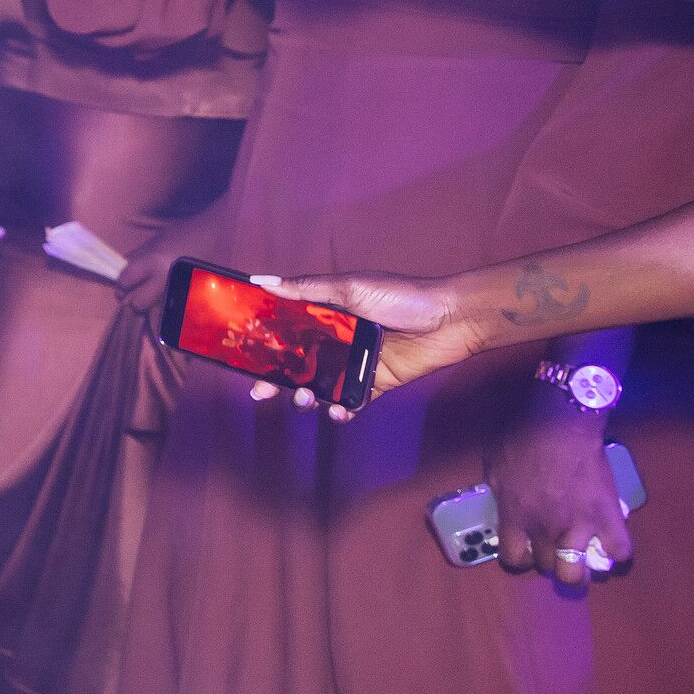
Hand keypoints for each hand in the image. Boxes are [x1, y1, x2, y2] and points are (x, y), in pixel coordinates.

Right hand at [255, 271, 483, 397]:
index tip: (241, 359)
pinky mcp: (377, 383)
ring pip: (320, 387)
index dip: (263, 346)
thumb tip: (261, 281)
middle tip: (260, 393)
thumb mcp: (350, 287)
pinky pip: (353, 402)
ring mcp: (355, 364)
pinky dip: (342, 411)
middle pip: (297, 364)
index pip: (285, 332)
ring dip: (306, 397)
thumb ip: (307, 288)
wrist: (452, 318)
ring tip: (304, 399)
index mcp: (326, 315)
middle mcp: (336, 341)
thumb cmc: (404, 296)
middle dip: (276, 380)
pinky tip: (337, 412)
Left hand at [482, 400, 630, 587]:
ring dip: (578, 569)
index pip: (513, 559)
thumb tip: (503, 504)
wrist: (560, 424)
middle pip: (546, 566)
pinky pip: (621, 550)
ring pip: (578, 572)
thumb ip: (498, 492)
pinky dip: (617, 552)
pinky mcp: (609, 516)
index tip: (523, 552)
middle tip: (552, 548)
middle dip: (547, 561)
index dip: (518, 559)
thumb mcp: (494, 467)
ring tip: (580, 560)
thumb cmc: (520, 438)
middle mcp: (545, 529)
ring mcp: (579, 526)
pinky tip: (611, 544)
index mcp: (515, 517)